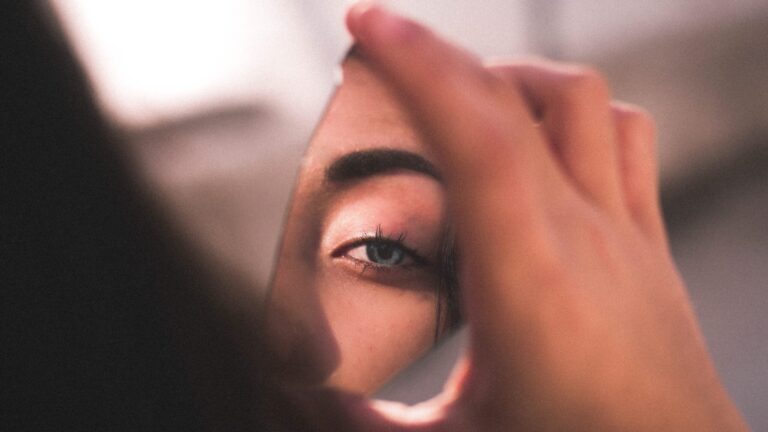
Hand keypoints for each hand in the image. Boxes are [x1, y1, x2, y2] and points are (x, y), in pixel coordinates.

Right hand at [331, 4, 748, 430]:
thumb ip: (370, 420)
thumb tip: (315, 399)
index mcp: (527, 286)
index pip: (477, 139)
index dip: (420, 66)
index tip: (366, 27)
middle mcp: (583, 239)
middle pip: (516, 101)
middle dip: (436, 53)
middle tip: (378, 48)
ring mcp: (625, 231)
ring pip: (583, 100)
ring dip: (512, 74)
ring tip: (458, 89)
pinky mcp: (647, 239)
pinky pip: (624, 137)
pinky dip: (573, 110)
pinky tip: (537, 135)